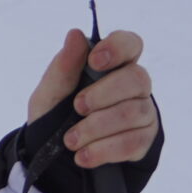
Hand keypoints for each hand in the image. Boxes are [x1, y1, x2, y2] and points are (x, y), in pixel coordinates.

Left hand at [26, 28, 155, 167]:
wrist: (55, 158)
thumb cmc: (55, 115)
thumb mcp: (49, 93)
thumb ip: (63, 68)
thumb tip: (75, 34)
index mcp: (112, 65)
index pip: (130, 44)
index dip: (118, 48)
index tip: (95, 61)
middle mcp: (133, 86)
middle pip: (137, 79)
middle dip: (103, 95)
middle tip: (77, 107)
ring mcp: (142, 112)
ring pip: (133, 113)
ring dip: (97, 127)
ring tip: (71, 140)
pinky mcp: (143, 140)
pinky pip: (133, 142)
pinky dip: (104, 150)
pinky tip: (83, 156)